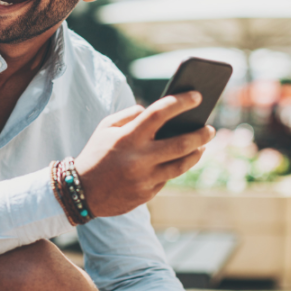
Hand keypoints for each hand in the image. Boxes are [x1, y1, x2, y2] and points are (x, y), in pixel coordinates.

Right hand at [74, 92, 214, 217]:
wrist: (81, 192)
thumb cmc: (95, 154)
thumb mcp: (105, 128)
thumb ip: (129, 116)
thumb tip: (151, 110)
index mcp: (128, 137)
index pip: (159, 113)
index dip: (180, 102)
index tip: (197, 96)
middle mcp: (139, 158)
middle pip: (181, 144)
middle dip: (200, 134)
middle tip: (209, 128)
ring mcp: (144, 179)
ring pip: (181, 165)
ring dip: (196, 153)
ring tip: (202, 145)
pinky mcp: (146, 194)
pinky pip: (167, 179)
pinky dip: (174, 168)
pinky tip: (182, 160)